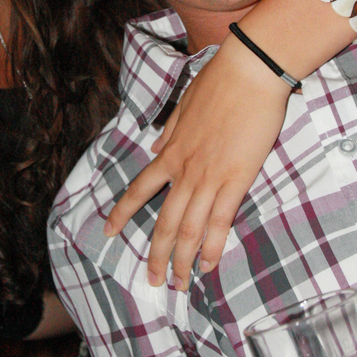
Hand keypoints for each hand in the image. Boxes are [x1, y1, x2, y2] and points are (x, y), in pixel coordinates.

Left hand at [104, 33, 291, 289]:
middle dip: (156, 254)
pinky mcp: (236, 178)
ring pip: (188, 229)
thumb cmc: (220, 81)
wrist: (248, 71)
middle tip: (153, 280)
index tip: (108, 231)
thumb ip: (169, 130)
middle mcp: (184, 169)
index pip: (139, 189)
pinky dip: (212, 247)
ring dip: (183, 260)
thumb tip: (155, 146)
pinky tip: (208, 266)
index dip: (122, 213)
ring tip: (180, 285)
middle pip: (164, 221)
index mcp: (171, 150)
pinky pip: (219, 221)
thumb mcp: (185, 104)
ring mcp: (209, 176)